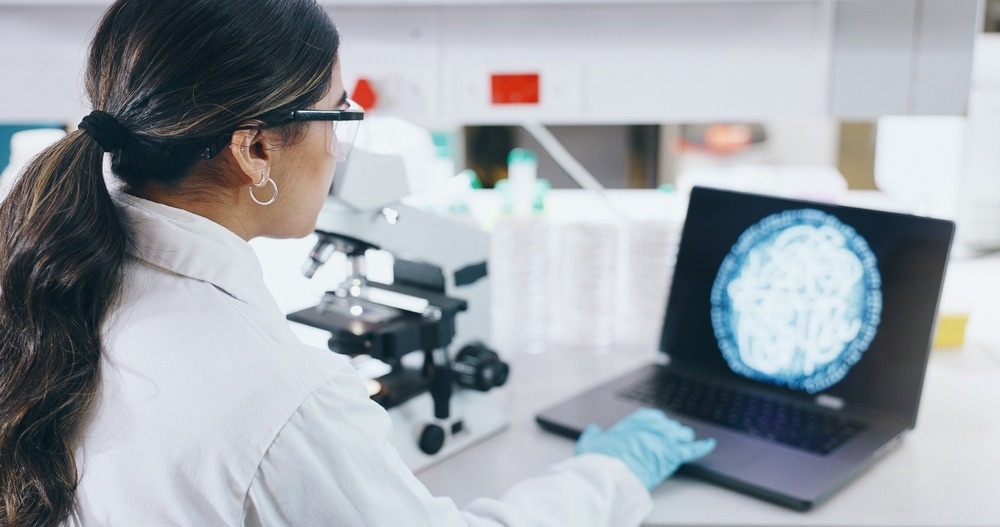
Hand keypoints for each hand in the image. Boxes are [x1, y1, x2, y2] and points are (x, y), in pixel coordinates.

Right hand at [574, 408, 715, 489]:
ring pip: (682, 435)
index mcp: (636, 420)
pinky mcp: (672, 456)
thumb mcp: (591, 442)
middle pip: (670, 425)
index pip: (654, 416)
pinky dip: (702, 447)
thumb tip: (593, 429)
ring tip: (681, 444)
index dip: (656, 425)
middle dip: (669, 433)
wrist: (608, 474)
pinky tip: (709, 444)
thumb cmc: (599, 459)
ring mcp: (665, 440)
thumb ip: (593, 434)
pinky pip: (693, 450)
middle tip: (665, 442)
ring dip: (682, 439)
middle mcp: (653, 426)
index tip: (654, 430)